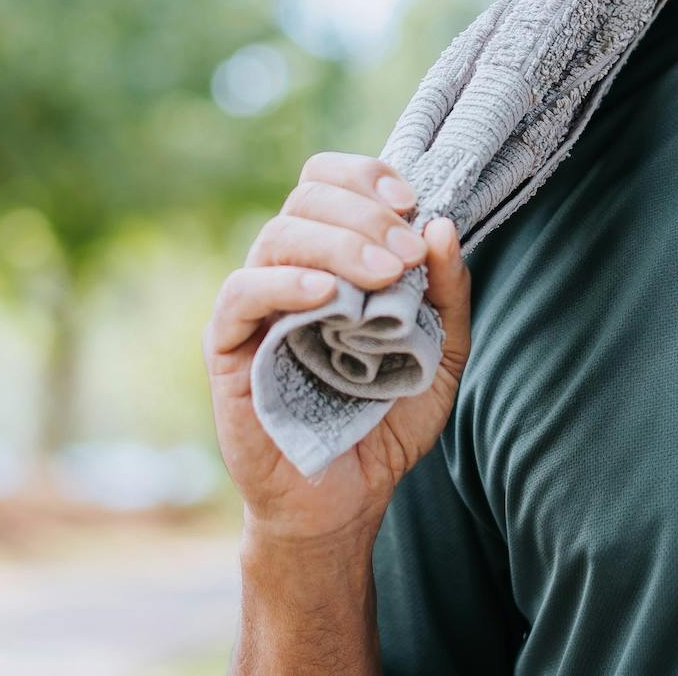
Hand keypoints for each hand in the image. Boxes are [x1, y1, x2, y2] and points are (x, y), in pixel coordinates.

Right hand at [203, 151, 474, 546]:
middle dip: (365, 214)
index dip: (367, 177)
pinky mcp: (230, 348)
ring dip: (338, 244)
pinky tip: (326, 298)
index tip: (411, 204)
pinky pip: (241, 294)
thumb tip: (441, 225)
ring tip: (384, 275)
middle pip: (307, 197)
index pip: (329, 182)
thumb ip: (447, 295)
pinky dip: (283, 284)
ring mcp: (256, 307)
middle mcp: (290, 272)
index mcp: (332, 259)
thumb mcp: (440, 356)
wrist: (345, 500)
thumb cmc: (386, 423)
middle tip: (406, 255)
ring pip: (278, 236)